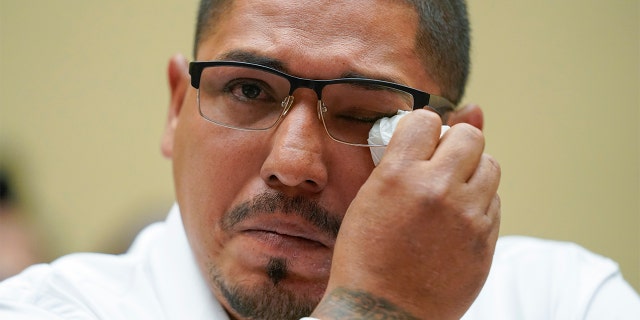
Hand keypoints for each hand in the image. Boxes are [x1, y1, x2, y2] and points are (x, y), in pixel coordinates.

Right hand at [313, 109, 500, 318]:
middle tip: (440, 165)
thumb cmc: (367, 255)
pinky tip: (455, 222)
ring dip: (472, 173)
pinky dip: (478, 205)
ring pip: (490, 167)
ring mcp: (466, 217)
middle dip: (455, 145)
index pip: (428, 121)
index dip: (424, 130)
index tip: (420, 143)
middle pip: (470, 137)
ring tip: (450, 194)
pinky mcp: (485, 242)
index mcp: (399, 175)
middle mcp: (436, 190)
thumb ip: (407, 157)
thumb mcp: (371, 197)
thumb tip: (461, 114)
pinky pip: (494, 203)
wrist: (382, 311)